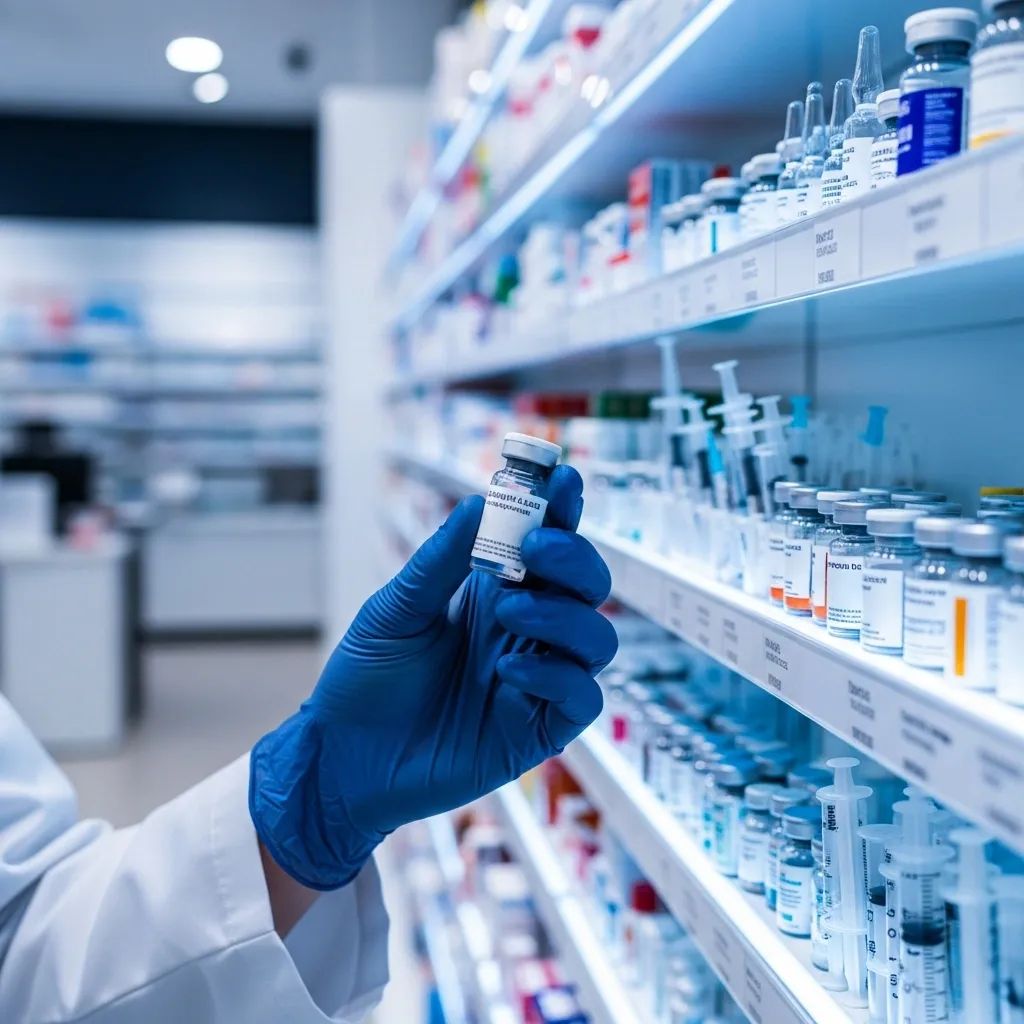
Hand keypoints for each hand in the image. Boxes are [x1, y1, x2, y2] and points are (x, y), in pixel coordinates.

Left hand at [249, 466, 615, 889]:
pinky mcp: (538, 730)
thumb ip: (443, 559)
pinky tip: (509, 667)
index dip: (562, 511)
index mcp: (495, 593)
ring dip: (564, 614)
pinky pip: (581, 698)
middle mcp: (525, 632)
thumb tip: (480, 500)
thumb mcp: (397, 608)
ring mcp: (536, 680)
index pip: (548, 545)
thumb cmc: (366, 678)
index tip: (562, 478)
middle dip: (574, 557)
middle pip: (587, 586)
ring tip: (509, 610)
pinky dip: (557, 675)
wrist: (342, 757)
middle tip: (536, 547)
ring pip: (597, 638)